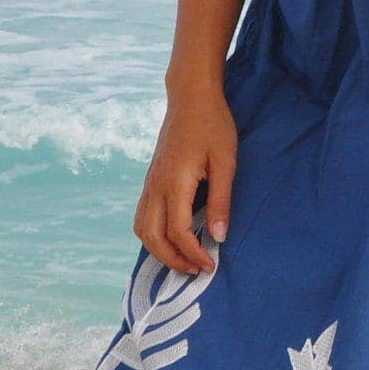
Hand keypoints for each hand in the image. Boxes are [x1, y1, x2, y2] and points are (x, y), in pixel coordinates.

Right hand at [135, 86, 237, 274]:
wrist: (191, 99)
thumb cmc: (213, 127)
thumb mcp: (226, 162)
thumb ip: (221, 201)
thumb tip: (218, 237)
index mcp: (175, 182)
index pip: (177, 231)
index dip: (193, 253)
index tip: (211, 265)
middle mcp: (156, 186)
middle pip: (153, 238)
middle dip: (173, 260)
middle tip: (197, 270)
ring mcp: (149, 183)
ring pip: (142, 230)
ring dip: (159, 251)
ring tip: (184, 260)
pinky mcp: (150, 181)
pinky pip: (143, 217)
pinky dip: (152, 236)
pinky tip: (172, 240)